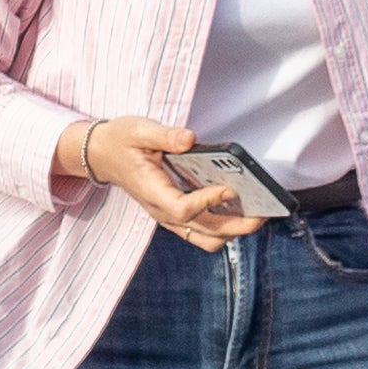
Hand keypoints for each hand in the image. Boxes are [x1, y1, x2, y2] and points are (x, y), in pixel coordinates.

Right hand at [70, 116, 262, 250]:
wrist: (103, 154)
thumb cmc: (121, 141)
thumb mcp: (138, 130)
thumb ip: (164, 135)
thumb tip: (190, 139)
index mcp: (151, 191)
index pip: (182, 209)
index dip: (207, 202)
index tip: (229, 188)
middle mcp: (161, 211)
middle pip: (203, 232)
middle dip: (236, 226)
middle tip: (264, 213)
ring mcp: (169, 217)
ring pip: (205, 238)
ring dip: (232, 231)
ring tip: (257, 213)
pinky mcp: (176, 215)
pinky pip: (202, 232)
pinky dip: (224, 227)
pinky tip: (241, 209)